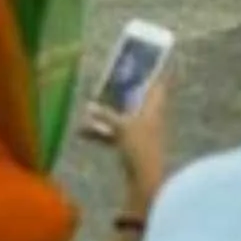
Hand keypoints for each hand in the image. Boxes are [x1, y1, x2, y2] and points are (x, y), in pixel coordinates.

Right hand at [92, 60, 172, 208]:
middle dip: (123, 91)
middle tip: (110, 79)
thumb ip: (105, 115)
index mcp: (155, 107)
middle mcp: (151, 117)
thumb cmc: (139, 146)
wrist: (146, 180)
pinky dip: (102, 132)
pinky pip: (115, 134)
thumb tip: (90, 107)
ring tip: (88, 109)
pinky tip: (82, 132)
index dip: (154, 71)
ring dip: (107, 113)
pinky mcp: (132, 147)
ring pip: (124, 116)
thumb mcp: (120, 126)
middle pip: (138, 98)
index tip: (145, 60)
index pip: (158, 83)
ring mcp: (142, 133)